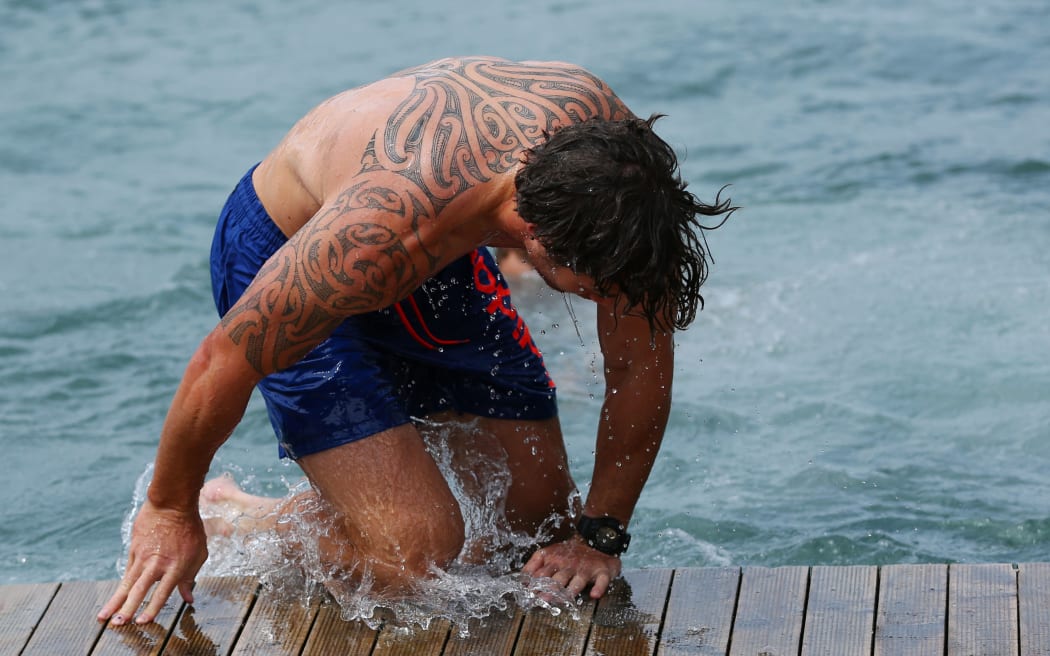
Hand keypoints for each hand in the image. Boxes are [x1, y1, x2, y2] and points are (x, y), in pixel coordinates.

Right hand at [97, 500, 207, 625]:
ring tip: (103, 616)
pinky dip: (123, 583)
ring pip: (127, 582)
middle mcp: (156, 563)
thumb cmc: (191, 529)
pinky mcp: (133, 548)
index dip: (152, 608)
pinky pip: (128, 569)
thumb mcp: (199, 554)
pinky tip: (116, 596)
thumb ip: (191, 577)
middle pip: (139, 589)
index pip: (162, 592)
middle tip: (117, 624)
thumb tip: (188, 598)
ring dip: (114, 600)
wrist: (172, 503)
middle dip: (127, 608)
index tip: (143, 622)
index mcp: (175, 566)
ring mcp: (142, 555)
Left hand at [521, 537, 621, 598]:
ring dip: (569, 591)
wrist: (596, 540)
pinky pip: (601, 581)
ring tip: (561, 600)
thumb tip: (520, 581)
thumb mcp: (549, 554)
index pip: (540, 572)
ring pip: (576, 581)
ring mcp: (584, 568)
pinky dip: (599, 588)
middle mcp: (568, 564)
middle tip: (541, 600)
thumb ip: (533, 565)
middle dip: (549, 589)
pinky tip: (594, 595)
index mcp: (554, 558)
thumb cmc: (569, 552)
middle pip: (557, 578)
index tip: (526, 594)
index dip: (533, 584)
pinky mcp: (601, 571)